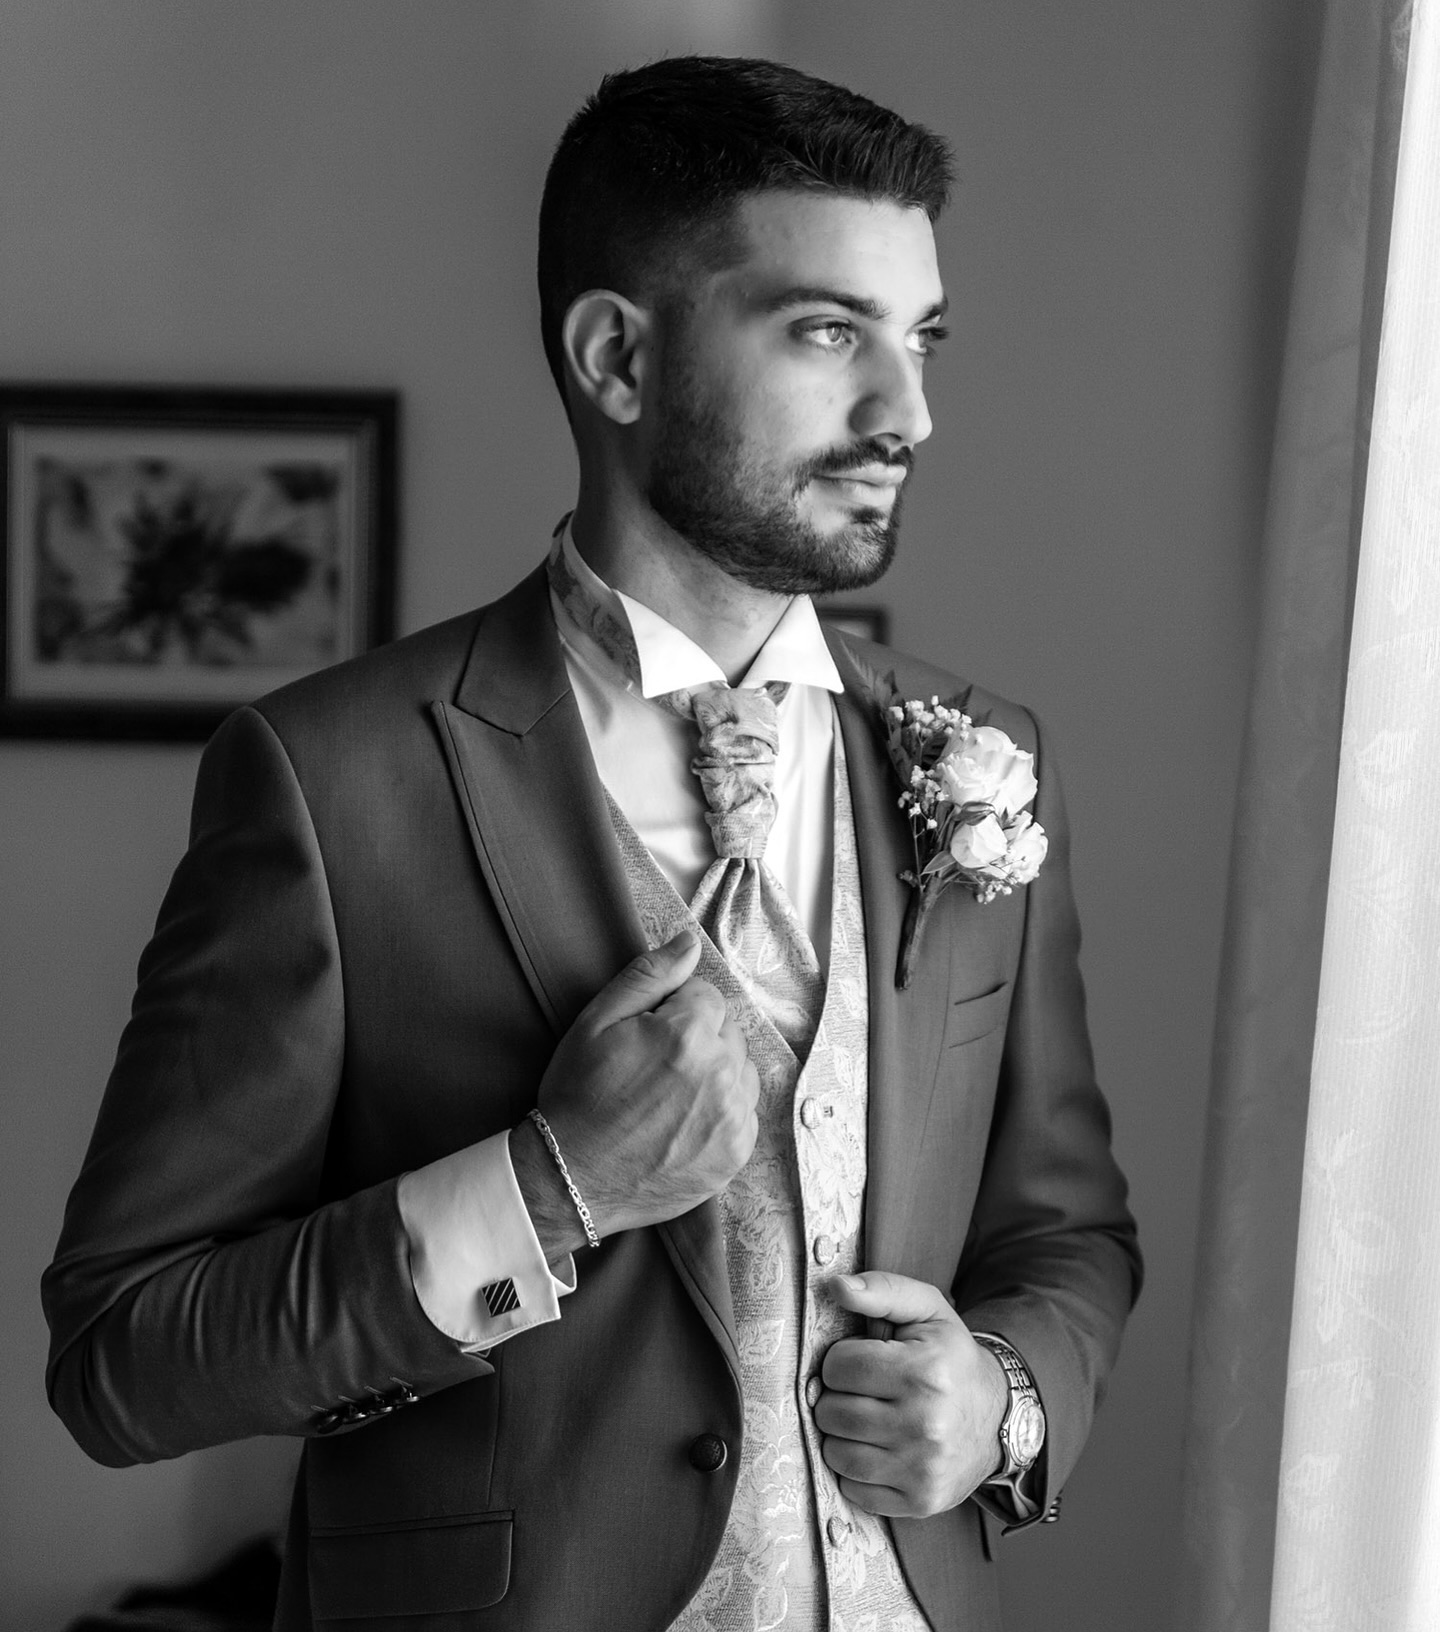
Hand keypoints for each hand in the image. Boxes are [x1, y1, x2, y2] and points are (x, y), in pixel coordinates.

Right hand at [514, 930, 758, 1252]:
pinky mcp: (737, 1152)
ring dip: (716, 1074)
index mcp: (688, 1034)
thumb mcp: (596, 1023)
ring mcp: (733, 1117)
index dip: (673, 1012)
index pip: (706, 996)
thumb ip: (649, 975)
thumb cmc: (578, 1097)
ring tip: (670, 1096)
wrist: (571, 1179)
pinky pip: (745, 1112)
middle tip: (654, 1069)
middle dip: (698, 1040)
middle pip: (727, 1031)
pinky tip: (683, 1123)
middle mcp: (721, 1073)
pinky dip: (722, 1111)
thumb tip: (688, 943)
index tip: (646, 1038)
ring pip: (741, 1070)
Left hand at [815, 1271, 1007, 1517]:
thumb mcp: (926, 1310)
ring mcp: (923, 1469)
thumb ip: (881, 1290)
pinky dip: (856, 1471)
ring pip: (836, 1454)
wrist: (997, 1416)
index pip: (838, 1367)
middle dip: (838, 1397)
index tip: (863, 1361)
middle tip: (863, 1392)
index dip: (842, 1360)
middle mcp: (925, 1424)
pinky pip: (853, 1489)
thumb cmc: (950, 1358)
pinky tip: (878, 1449)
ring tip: (868, 1418)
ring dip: (842, 1435)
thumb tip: (836, 1287)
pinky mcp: (919, 1501)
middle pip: (832, 1412)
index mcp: (924, 1371)